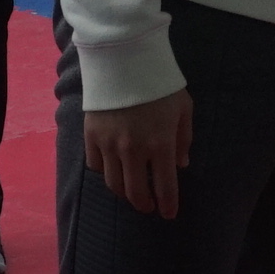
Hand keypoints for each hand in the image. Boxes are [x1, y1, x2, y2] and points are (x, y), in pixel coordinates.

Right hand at [84, 87, 193, 218]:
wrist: (124, 59)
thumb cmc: (159, 83)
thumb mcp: (183, 108)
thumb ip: (183, 139)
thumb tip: (181, 165)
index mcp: (160, 144)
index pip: (164, 187)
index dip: (168, 205)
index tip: (169, 214)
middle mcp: (133, 150)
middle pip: (135, 192)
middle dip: (144, 205)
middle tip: (149, 207)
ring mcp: (109, 145)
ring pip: (113, 184)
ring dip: (124, 193)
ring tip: (131, 192)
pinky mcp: (91, 136)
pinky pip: (96, 166)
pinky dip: (105, 173)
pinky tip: (113, 170)